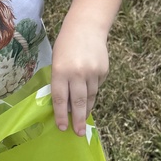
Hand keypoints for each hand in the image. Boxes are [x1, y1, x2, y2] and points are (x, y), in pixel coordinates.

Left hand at [50, 21, 109, 136]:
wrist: (87, 26)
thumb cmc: (66, 45)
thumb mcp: (57, 61)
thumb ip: (60, 81)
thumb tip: (65, 105)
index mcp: (60, 70)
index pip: (59, 98)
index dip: (60, 115)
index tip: (62, 128)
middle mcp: (77, 73)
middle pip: (77, 102)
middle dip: (77, 120)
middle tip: (78, 133)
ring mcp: (92, 72)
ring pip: (89, 97)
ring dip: (85, 109)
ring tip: (82, 119)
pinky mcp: (103, 71)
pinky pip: (97, 87)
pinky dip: (92, 94)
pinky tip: (88, 96)